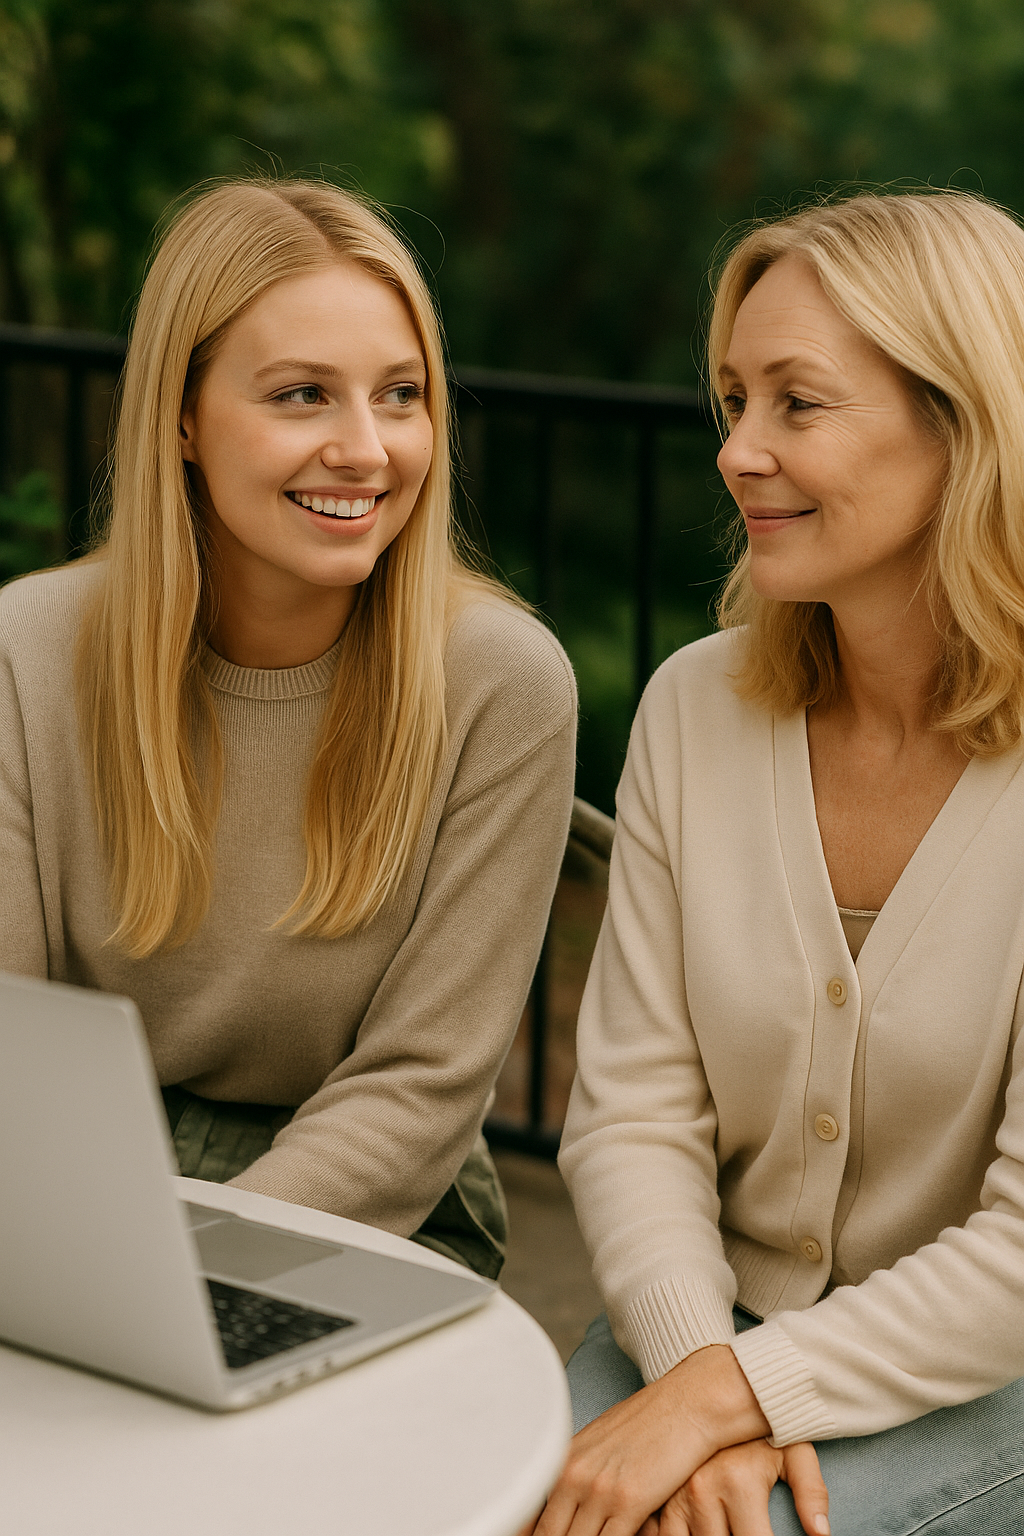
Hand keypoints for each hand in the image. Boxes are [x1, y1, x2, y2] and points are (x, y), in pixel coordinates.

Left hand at [520, 1345, 770, 1535]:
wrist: (687, 1404)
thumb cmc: (649, 1422)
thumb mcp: (600, 1443)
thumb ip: (577, 1474)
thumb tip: (561, 1503)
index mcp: (564, 1461)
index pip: (531, 1517)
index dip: (529, 1535)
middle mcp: (574, 1475)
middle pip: (548, 1535)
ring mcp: (600, 1490)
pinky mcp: (629, 1503)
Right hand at [655, 1440, 827, 1535]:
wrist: (718, 1387)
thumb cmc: (760, 1425)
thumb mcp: (794, 1449)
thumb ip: (811, 1490)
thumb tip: (820, 1533)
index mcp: (737, 1482)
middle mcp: (701, 1491)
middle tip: (742, 1531)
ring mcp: (675, 1495)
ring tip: (723, 1531)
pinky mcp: (658, 1496)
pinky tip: (694, 1533)